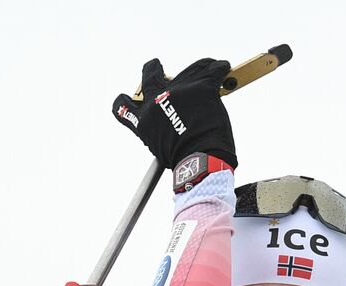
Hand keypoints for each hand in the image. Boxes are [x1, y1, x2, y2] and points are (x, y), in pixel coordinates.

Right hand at [112, 57, 236, 169]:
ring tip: (208, 70)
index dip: (124, 101)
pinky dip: (219, 69)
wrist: (202, 160)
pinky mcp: (200, 86)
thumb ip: (161, 129)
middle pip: (150, 75)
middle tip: (156, 65)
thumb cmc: (184, 160)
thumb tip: (173, 119)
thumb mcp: (161, 147)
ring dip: (198, 70)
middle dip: (152, 68)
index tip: (128, 97)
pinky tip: (223, 69)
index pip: (122, 107)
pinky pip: (212, 70)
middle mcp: (157, 101)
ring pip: (188, 70)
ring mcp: (178, 90)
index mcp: (145, 120)